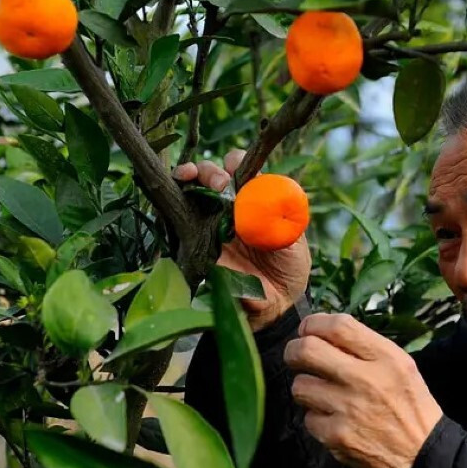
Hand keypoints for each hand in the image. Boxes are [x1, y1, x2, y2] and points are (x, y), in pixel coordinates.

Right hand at [173, 149, 311, 330]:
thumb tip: (276, 206)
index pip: (241, 170)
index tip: (236, 166)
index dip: (236, 162)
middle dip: (209, 171)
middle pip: (211, 176)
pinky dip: (171, 208)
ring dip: (186, 178)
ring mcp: (209, 224)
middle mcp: (229, 207)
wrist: (274, 305)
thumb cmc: (289, 269)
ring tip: (189, 177)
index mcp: (254, 199)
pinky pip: (177, 223)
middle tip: (218, 184)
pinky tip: (173, 200)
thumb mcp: (295, 245)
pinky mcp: (194, 244)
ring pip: (189, 192)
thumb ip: (285, 227)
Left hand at [284, 313, 443, 467]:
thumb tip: (323, 333)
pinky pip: (308, 418)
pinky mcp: (336, 437)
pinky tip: (335, 421)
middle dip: (294, 351)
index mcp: (385, 358)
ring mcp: (348, 409)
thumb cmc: (409, 406)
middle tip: (297, 356)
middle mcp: (365, 379)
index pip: (338, 326)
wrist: (422, 456)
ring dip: (307, 388)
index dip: (313, 323)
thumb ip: (366, 347)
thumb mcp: (401, 366)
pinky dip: (318, 419)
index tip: (307, 330)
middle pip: (307, 351)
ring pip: (300, 386)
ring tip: (323, 394)